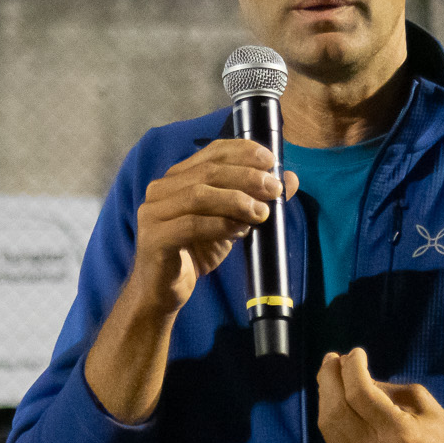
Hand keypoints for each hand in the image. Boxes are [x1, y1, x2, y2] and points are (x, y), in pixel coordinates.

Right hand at [127, 139, 297, 314]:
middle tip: (273, 189)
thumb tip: (290, 179)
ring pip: (199, 195)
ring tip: (261, 213)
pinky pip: (190, 226)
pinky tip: (240, 230)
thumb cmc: (196, 252)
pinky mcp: (154, 238)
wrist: (165, 291)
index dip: (242, 151)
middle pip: (208, 172)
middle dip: (246, 177)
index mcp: (178, 178)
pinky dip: (220, 225)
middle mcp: (161, 189)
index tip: (270, 160)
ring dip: (236, 200)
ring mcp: (153, 213)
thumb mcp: (232, 222)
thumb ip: (255, 200)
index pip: (211, 153)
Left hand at [317, 348, 443, 442]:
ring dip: (326, 398)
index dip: (352, 368)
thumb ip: (382, 387)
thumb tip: (349, 371)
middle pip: (336, 409)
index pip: (359, 393)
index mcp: (398, 433)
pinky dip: (332, 420)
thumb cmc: (442, 435)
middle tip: (332, 359)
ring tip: (330, 377)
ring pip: (329, 427)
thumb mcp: (420, 401)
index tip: (356, 352)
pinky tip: (335, 403)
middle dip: (329, 378)